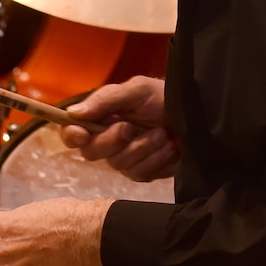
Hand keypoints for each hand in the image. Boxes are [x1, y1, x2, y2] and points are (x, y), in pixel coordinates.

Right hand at [60, 76, 179, 181]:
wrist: (195, 115)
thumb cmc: (162, 97)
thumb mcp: (136, 90)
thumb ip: (105, 100)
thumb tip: (73, 113)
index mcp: (100, 119)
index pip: (72, 133)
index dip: (71, 136)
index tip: (82, 134)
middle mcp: (107, 141)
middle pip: (91, 152)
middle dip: (112, 140)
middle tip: (131, 127)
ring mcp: (125, 159)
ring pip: (119, 164)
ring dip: (142, 147)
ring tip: (162, 133)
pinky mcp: (143, 172)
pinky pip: (140, 174)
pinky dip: (156, 159)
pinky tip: (170, 147)